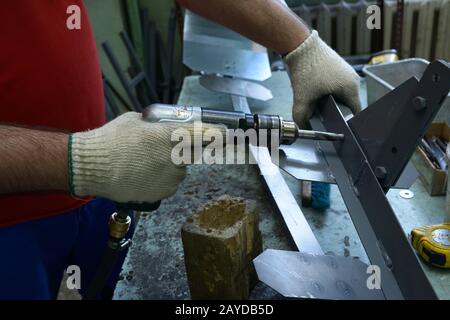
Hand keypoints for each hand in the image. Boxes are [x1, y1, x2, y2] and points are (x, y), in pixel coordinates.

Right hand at [69, 112, 222, 203]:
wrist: (91, 166)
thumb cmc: (111, 139)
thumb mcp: (135, 121)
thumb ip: (156, 125)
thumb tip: (162, 128)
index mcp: (171, 137)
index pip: (205, 134)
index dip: (217, 133)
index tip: (225, 133)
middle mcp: (175, 158)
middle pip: (191, 153)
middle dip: (182, 149)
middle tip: (161, 147)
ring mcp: (169, 178)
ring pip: (179, 170)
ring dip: (170, 165)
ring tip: (144, 163)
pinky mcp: (162, 193)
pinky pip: (169, 183)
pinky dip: (161, 179)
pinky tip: (142, 174)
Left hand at [284, 30, 360, 127]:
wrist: (300, 45)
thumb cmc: (306, 68)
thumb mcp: (302, 98)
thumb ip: (302, 117)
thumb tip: (302, 127)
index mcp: (351, 88)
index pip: (355, 112)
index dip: (346, 122)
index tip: (337, 128)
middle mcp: (352, 79)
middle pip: (347, 103)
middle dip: (335, 111)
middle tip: (323, 117)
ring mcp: (346, 71)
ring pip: (341, 94)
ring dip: (331, 100)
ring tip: (318, 104)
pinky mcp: (338, 67)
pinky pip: (336, 84)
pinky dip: (328, 90)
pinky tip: (316, 93)